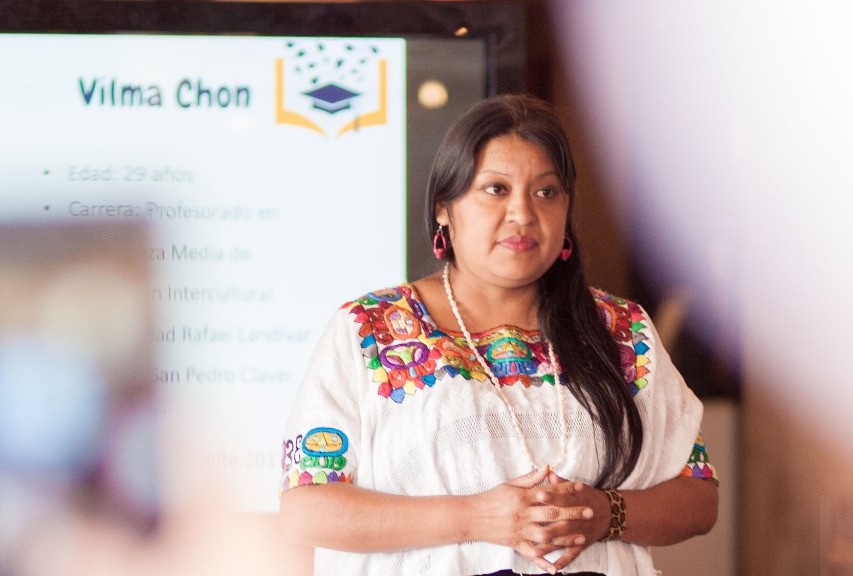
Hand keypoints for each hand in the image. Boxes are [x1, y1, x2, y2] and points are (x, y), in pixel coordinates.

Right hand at [470, 467, 596, 574]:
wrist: (471, 516)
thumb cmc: (491, 498)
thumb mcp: (510, 484)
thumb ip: (530, 478)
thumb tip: (548, 467)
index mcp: (522, 497)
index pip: (548, 491)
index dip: (565, 489)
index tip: (581, 488)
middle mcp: (523, 514)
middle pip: (551, 513)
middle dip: (572, 512)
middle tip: (589, 512)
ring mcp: (520, 530)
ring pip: (545, 535)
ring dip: (564, 537)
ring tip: (581, 538)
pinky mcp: (515, 543)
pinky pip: (531, 555)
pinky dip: (543, 563)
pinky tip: (556, 569)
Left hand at [524, 471, 610, 571]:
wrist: (610, 513)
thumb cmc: (588, 497)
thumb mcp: (578, 488)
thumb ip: (562, 483)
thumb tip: (549, 473)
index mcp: (576, 501)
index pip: (563, 497)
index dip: (552, 496)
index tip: (539, 493)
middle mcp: (578, 518)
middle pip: (562, 520)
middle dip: (548, 521)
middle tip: (532, 522)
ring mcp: (580, 532)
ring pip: (563, 539)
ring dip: (549, 546)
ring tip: (534, 550)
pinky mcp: (582, 544)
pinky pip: (572, 554)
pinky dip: (563, 561)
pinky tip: (553, 568)